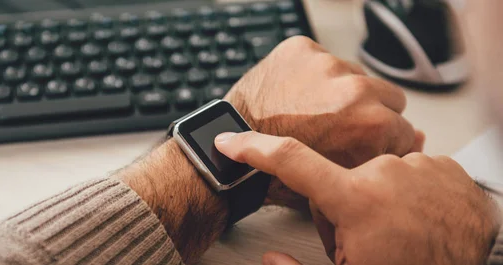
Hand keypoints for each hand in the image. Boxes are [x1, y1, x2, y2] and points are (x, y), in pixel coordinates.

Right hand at [215, 132, 499, 264]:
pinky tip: (417, 218)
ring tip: (396, 231)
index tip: (229, 139)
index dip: (253, 148)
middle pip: (341, 178)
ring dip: (379, 199)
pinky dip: (408, 192)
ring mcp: (421, 166)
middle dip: (343, 204)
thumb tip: (268, 258)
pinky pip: (411, 172)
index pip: (290, 160)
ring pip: (378, 175)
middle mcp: (387, 173)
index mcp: (355, 200)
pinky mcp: (447, 166)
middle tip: (361, 237)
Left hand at [224, 36, 422, 207]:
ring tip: (314, 113)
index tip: (364, 146)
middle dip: (370, 115)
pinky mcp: (300, 49)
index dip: (384, 143)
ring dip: (342, 92)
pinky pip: (323, 60)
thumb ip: (385, 161)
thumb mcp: (342, 182)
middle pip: (388, 98)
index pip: (405, 129)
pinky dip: (313, 77)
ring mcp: (326, 64)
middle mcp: (356, 88)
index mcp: (374, 124)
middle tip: (340, 130)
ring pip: (356, 76)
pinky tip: (296, 98)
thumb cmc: (281, 177)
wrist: (230, 155)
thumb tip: (421, 139)